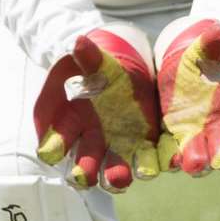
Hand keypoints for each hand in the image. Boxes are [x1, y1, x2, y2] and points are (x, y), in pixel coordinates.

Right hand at [32, 28, 161, 190]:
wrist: (128, 68)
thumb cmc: (101, 67)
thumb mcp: (93, 61)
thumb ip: (86, 59)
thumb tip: (78, 42)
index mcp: (70, 123)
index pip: (56, 141)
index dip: (52, 148)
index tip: (50, 152)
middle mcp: (92, 141)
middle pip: (85, 162)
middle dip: (85, 170)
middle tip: (87, 177)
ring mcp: (118, 146)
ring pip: (116, 168)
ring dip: (122, 174)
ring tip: (134, 173)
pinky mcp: (145, 145)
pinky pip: (151, 158)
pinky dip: (160, 160)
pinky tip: (169, 160)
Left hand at [155, 18, 219, 175]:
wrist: (178, 62)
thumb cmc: (200, 55)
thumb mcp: (204, 47)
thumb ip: (212, 43)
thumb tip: (219, 29)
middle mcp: (219, 124)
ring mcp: (197, 133)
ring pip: (202, 155)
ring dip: (199, 162)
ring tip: (194, 165)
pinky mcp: (174, 136)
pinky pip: (173, 152)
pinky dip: (170, 159)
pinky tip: (165, 162)